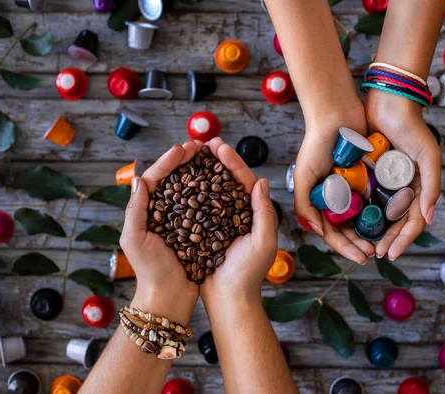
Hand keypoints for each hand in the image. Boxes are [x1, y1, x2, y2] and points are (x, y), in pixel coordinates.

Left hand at [120, 141, 201, 323]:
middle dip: (185, 161)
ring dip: (199, 172)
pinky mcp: (196, 231)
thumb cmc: (150, 271)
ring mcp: (180, 221)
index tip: (184, 148)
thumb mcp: (134, 241)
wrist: (169, 298)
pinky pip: (203, 207)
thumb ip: (135, 210)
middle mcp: (163, 213)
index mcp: (146, 212)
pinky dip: (211, 192)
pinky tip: (221, 183)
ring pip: (190, 190)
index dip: (169, 161)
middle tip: (200, 145)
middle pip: (174, 179)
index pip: (156, 179)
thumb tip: (139, 179)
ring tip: (211, 158)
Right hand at [199, 138, 278, 302]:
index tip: (219, 146)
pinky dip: (190, 193)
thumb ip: (264, 212)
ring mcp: (219, 223)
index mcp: (253, 214)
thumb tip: (262, 181)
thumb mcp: (263, 242)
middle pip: (226, 181)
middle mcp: (237, 215)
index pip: (244, 181)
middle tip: (205, 143)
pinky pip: (197, 208)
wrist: (230, 300)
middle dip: (216, 161)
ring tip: (192, 156)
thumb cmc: (249, 273)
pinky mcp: (204, 232)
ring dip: (202, 173)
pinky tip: (180, 182)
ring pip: (210, 191)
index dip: (232, 162)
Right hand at [293, 105, 375, 264]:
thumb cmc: (315, 145)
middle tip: (375, 253)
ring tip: (384, 242)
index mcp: (320, 200)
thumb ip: (305, 205)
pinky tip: (392, 221)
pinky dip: (382, 210)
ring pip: (364, 217)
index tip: (361, 257)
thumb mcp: (303, 176)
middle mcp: (337, 197)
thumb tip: (318, 231)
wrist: (336, 114)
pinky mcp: (369, 176)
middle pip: (349, 229)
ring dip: (373, 232)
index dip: (345, 247)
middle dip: (361, 243)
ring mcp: (353, 188)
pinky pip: (376, 197)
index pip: (332, 232)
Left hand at [364, 89, 440, 259]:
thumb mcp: (428, 156)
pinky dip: (358, 212)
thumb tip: (428, 218)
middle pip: (394, 222)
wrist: (388, 102)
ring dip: (371, 231)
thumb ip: (431, 187)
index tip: (391, 253)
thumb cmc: (412, 128)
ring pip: (377, 214)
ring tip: (362, 245)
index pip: (413, 220)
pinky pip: (362, 197)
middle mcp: (400, 187)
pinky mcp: (366, 173)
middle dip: (386, 239)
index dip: (403, 239)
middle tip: (374, 254)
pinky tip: (349, 225)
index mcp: (417, 187)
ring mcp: (383, 182)